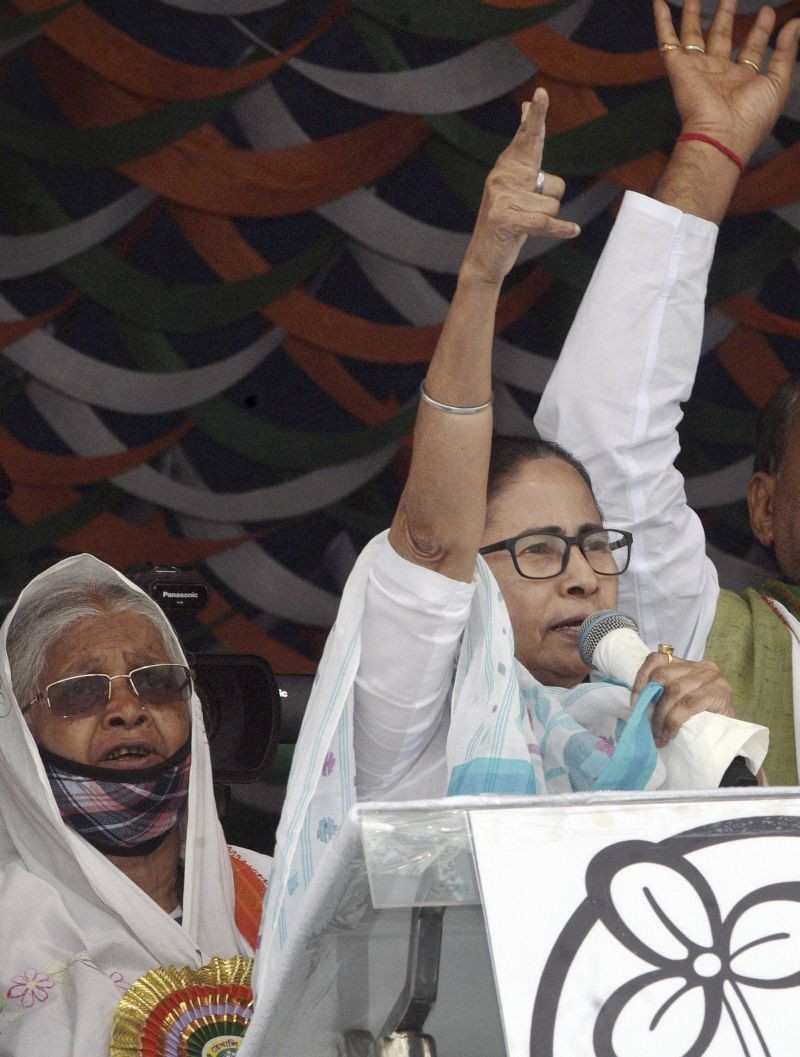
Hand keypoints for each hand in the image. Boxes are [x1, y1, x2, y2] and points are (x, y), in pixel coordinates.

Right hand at [461, 88, 578, 285]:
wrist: (484, 258)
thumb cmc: (508, 220)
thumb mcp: (517, 184)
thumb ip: (525, 151)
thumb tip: (526, 108)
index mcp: (508, 166)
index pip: (527, 137)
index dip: (536, 116)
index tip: (541, 94)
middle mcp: (502, 177)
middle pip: (552, 181)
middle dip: (550, 192)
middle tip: (527, 199)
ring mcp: (501, 198)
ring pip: (552, 205)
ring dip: (546, 219)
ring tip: (524, 225)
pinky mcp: (503, 220)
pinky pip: (544, 222)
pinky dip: (560, 229)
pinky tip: (573, 230)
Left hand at [631, 651, 734, 747]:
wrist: (730, 736)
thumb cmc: (701, 718)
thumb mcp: (679, 700)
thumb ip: (664, 694)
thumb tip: (636, 702)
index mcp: (686, 664)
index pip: (657, 659)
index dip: (641, 678)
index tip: (634, 701)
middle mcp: (700, 666)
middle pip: (663, 675)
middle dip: (651, 702)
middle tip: (647, 725)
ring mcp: (712, 678)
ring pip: (674, 691)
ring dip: (662, 716)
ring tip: (659, 735)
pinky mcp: (720, 692)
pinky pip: (689, 704)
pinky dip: (675, 720)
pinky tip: (671, 733)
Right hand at [654, 0, 799, 165]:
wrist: (721, 135)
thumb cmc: (752, 116)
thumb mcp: (778, 82)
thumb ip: (785, 52)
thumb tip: (795, 23)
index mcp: (741, 79)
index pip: (750, 48)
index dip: (760, 30)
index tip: (767, 12)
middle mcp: (718, 73)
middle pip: (720, 38)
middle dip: (725, 16)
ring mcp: (697, 70)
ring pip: (693, 36)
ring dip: (694, 15)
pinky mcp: (679, 68)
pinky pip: (667, 41)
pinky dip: (662, 22)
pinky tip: (659, 3)